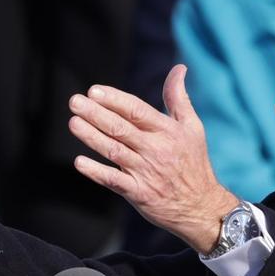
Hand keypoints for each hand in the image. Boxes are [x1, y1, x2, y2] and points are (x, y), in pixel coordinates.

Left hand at [68, 65, 237, 252]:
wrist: (201, 207)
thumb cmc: (194, 163)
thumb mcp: (193, 127)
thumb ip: (179, 98)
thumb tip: (178, 68)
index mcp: (167, 131)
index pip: (137, 110)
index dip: (115, 100)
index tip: (94, 90)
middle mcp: (156, 150)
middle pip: (121, 128)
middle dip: (96, 114)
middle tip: (75, 102)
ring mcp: (146, 172)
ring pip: (114, 151)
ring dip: (92, 137)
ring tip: (74, 123)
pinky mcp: (138, 193)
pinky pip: (114, 181)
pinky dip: (96, 171)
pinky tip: (80, 162)